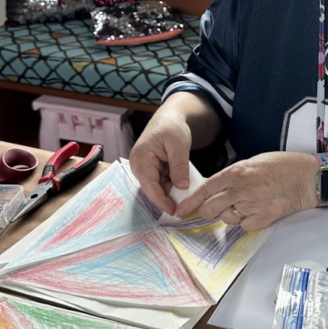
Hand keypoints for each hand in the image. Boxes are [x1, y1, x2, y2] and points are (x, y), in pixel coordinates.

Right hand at [129, 99, 193, 215]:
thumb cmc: (171, 127)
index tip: (173, 211)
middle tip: (185, 208)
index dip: (161, 200)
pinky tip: (184, 187)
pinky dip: (173, 185)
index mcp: (141, 159)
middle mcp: (139, 166)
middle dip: (168, 198)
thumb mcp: (179, 145)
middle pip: (153, 189)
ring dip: (172, 192)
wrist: (170, 118)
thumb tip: (182, 187)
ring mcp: (145, 169)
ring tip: (188, 197)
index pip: (149, 185)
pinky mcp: (153, 171)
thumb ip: (179, 166)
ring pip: (159, 188)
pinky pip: (163, 182)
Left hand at [178, 151, 317, 229]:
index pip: (205, 189)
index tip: (180, 210)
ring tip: (248, 205)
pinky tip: (259, 211)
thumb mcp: (254, 162)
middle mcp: (241, 188)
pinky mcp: (264, 217)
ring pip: (227, 219)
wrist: (308, 176)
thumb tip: (218, 188)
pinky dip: (249, 222)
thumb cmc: (284, 166)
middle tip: (216, 209)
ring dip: (232, 215)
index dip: (190, 201)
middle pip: (210, 208)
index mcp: (236, 171)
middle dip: (209, 211)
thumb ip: (234, 175)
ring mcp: (252, 203)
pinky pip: (245, 226)